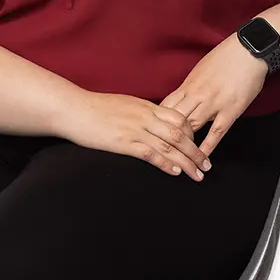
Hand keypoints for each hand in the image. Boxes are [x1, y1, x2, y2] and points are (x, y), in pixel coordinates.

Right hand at [57, 91, 211, 180]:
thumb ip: (139, 112)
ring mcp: (135, 129)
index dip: (192, 133)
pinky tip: (175, 172)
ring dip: (187, 162)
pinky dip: (166, 163)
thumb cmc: (94, 107)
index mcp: (145, 106)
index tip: (198, 146)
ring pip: (170, 145)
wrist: (73, 108)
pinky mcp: (123, 142)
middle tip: (206, 165)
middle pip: (179, 134)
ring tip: (197, 175)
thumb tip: (150, 120)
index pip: (178, 118)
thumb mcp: (123, 104)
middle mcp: (144, 116)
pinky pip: (150, 153)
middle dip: (196, 151)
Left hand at [160, 33, 268, 158]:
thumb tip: (183, 97)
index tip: (155, 132)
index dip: (159, 121)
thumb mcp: (201, 68)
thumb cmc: (226, 56)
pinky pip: (216, 132)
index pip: (167, 106)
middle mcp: (197, 94)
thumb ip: (191, 85)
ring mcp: (214, 103)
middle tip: (164, 149)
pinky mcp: (230, 110)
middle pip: (176, 118)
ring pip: (193, 126)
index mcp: (189, 84)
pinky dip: (207, 146)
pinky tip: (202, 157)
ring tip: (179, 158)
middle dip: (168, 134)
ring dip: (185, 142)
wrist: (248, 51)